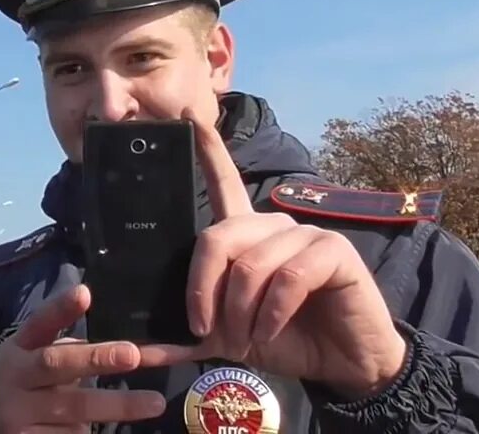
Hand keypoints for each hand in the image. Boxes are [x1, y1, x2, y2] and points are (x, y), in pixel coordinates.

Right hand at [0, 284, 167, 433]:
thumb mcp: (45, 358)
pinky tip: (124, 430)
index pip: (40, 323)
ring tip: (155, 402)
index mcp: (22, 347)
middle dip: (96, 358)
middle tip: (133, 354)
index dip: (60, 309)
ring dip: (118, 404)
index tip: (84, 294)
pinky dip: (95, 433)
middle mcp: (17, 376)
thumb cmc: (31, 383)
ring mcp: (18, 413)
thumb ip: (86, 351)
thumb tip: (144, 352)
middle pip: (57, 364)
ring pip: (74, 407)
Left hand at [160, 106, 407, 399]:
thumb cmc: (285, 340)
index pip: (224, 182)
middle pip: (217, 236)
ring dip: (241, 312)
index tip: (186, 115)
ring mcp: (304, 233)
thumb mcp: (227, 338)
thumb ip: (186, 339)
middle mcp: (273, 225)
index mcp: (247, 236)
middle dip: (205, 291)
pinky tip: (271, 331)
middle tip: (209, 331)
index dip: (207, 149)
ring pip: (250, 264)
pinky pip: (287, 276)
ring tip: (247, 339)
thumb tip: (135, 349)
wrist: (342, 364)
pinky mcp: (332, 250)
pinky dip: (272, 312)